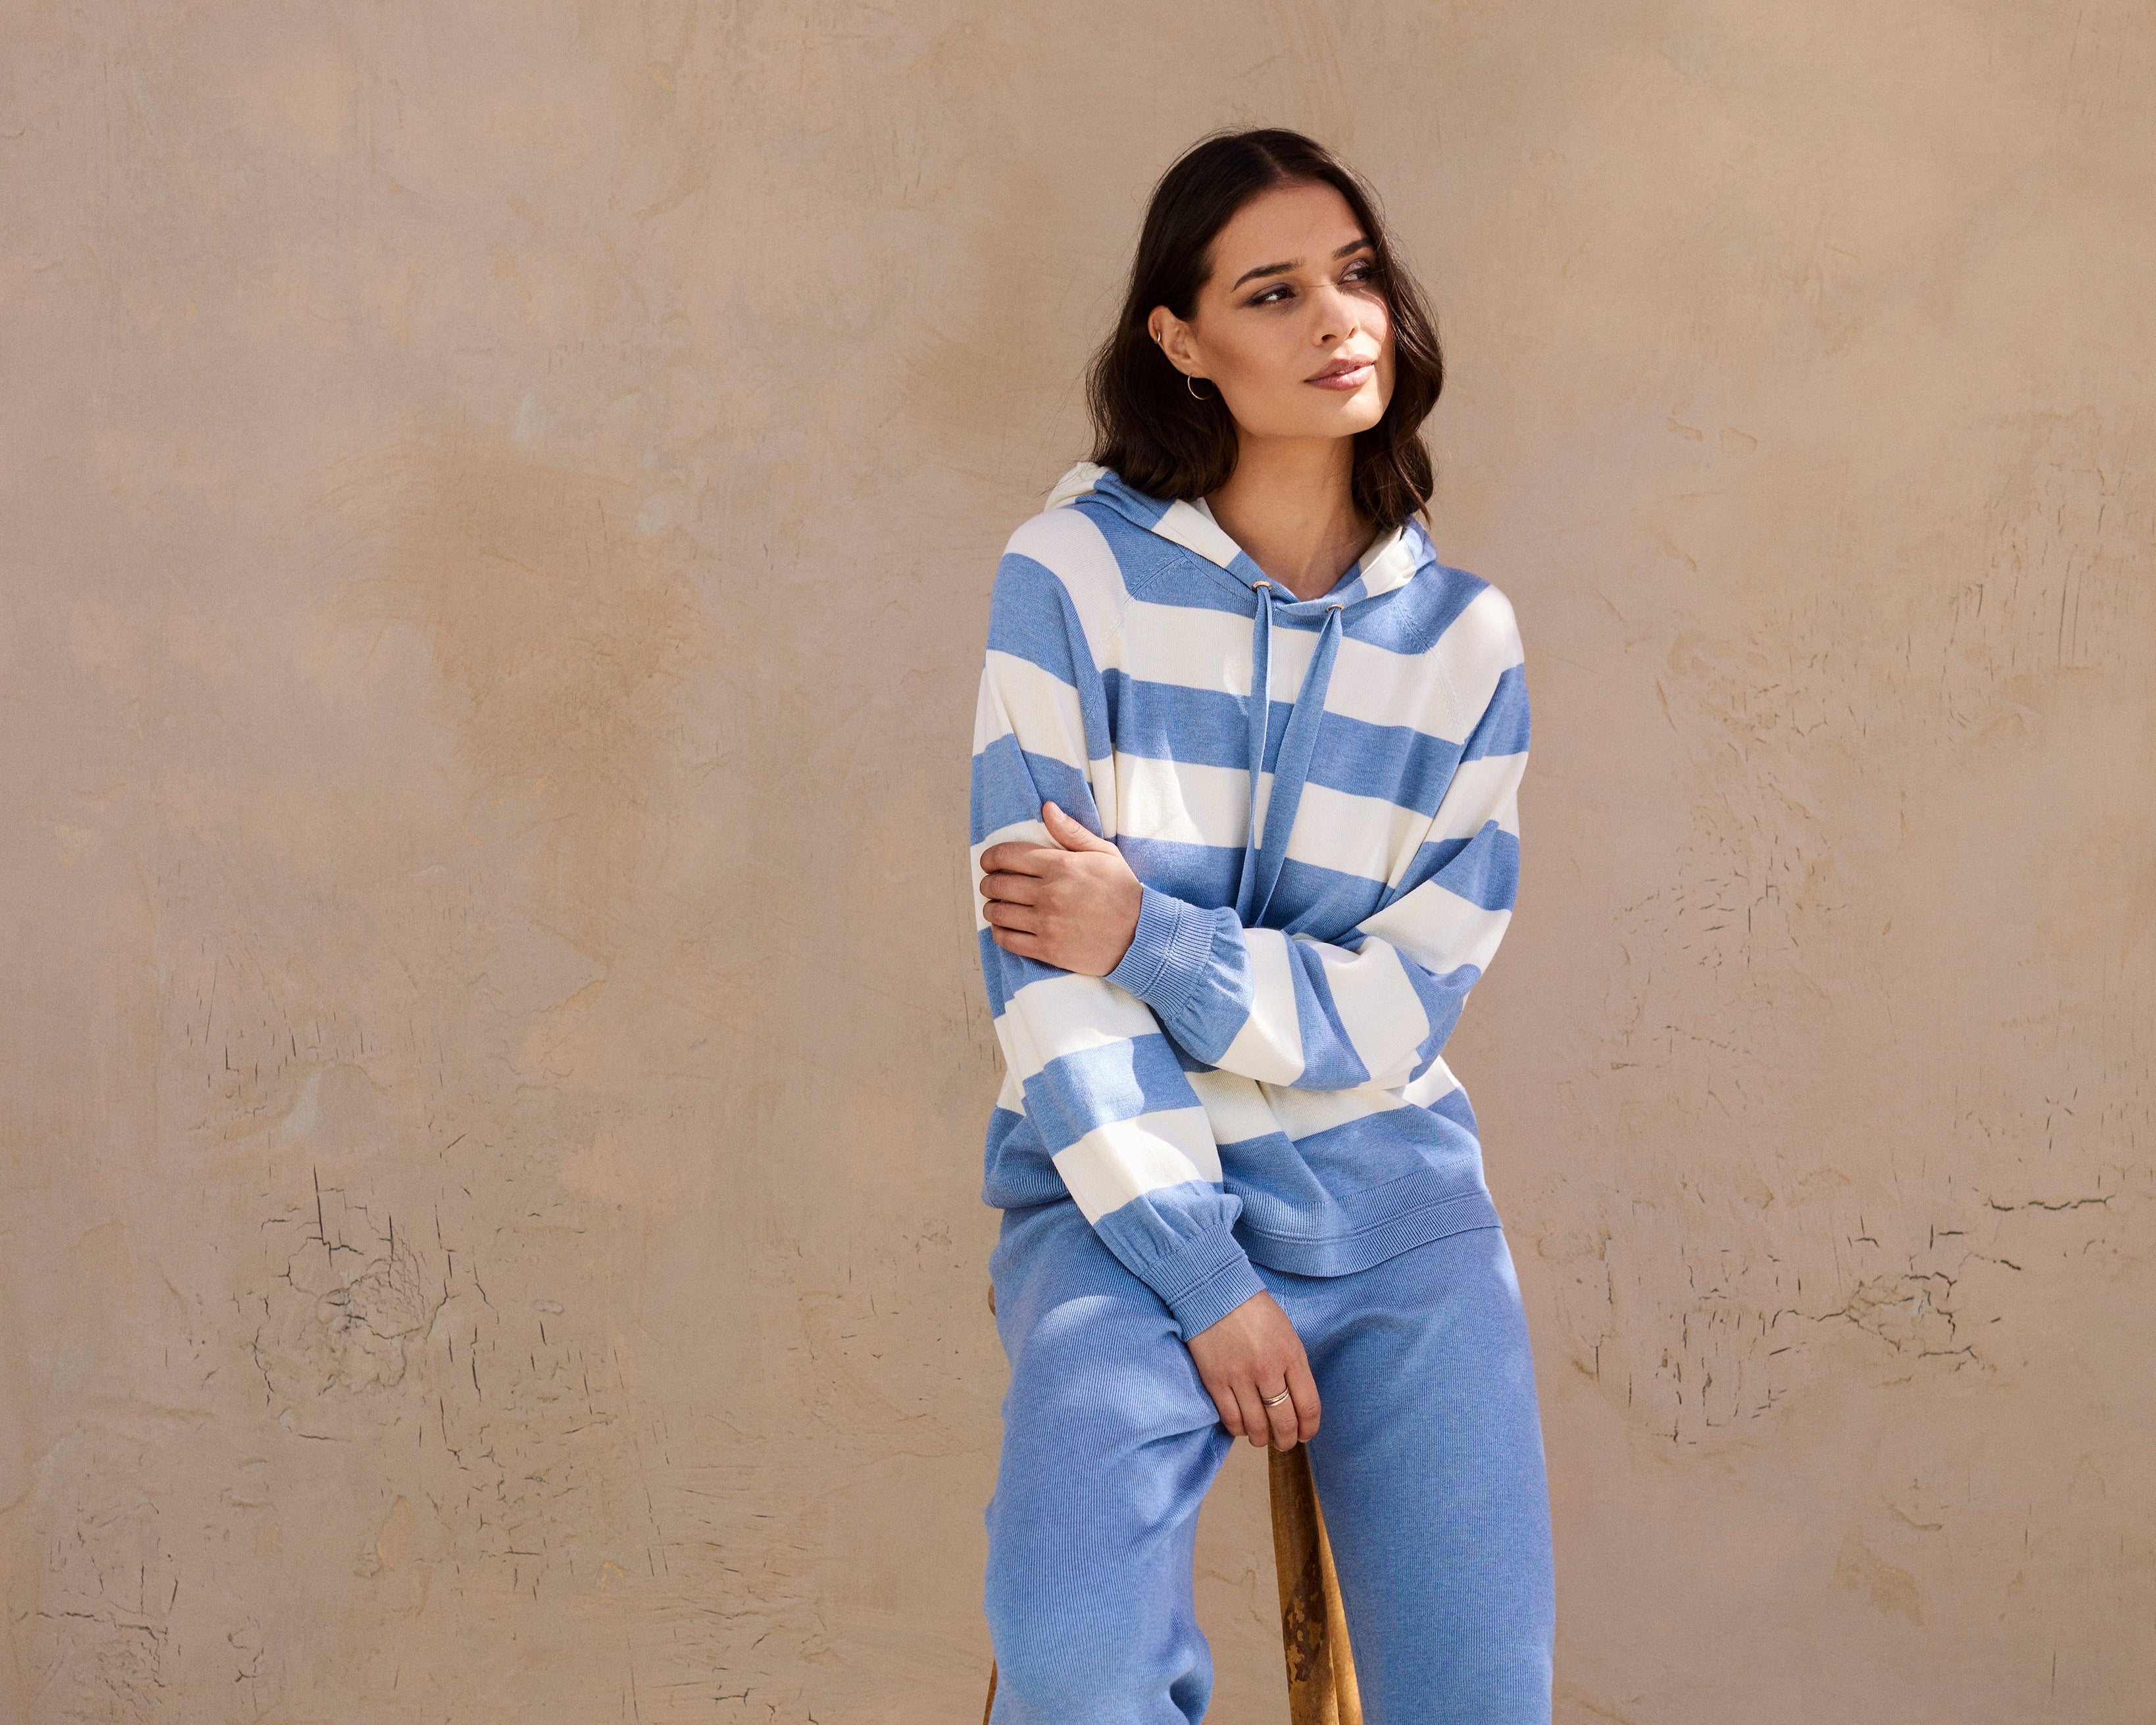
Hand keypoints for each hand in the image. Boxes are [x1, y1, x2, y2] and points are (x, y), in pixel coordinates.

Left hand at [979, 801, 1144, 976]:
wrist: (1141, 935)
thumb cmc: (1123, 891)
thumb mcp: (1104, 854)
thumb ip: (1072, 832)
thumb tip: (1047, 808)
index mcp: (1061, 865)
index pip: (1006, 856)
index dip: (990, 857)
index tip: (989, 862)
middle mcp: (1049, 893)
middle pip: (997, 884)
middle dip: (988, 883)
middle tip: (992, 885)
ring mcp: (1047, 923)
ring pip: (997, 912)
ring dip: (991, 908)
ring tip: (997, 906)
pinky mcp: (1048, 949)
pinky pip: (1007, 940)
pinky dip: (999, 932)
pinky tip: (1005, 928)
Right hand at [1185, 1290, 1321, 1449]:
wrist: (1214, 1293)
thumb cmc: (1255, 1310)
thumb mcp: (1286, 1332)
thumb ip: (1293, 1365)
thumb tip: (1296, 1400)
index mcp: (1291, 1355)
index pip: (1309, 1406)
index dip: (1309, 1429)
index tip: (1305, 1435)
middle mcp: (1268, 1370)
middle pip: (1283, 1422)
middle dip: (1286, 1440)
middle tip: (1284, 1443)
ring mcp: (1240, 1377)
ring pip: (1256, 1426)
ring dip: (1261, 1438)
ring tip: (1261, 1438)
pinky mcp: (1216, 1381)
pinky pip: (1230, 1418)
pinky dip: (1238, 1430)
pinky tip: (1241, 1427)